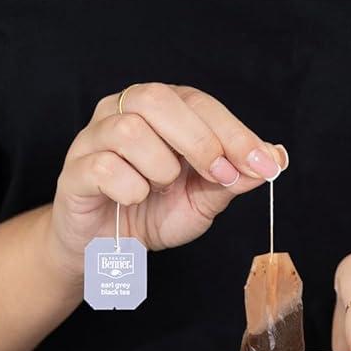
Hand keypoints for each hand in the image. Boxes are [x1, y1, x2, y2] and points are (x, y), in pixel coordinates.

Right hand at [48, 82, 287, 280]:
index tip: (261, 164)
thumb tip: (276, 157)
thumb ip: (235, 176)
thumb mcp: (204, 198)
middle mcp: (123, 111)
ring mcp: (93, 138)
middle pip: (157, 100)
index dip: (234, 132)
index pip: (199, 103)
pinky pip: (103, 167)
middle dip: (199, 140)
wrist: (105, 251)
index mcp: (161, 109)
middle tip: (218, 175)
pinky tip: (135, 199)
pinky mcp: (74, 171)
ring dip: (159, 166)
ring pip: (128, 130)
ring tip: (161, 187)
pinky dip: (130, 188)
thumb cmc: (153, 212)